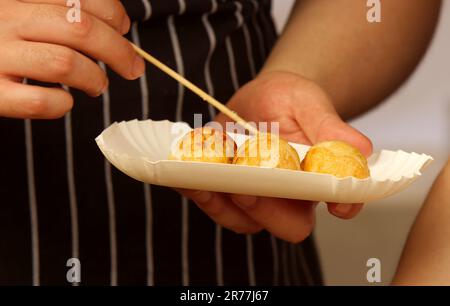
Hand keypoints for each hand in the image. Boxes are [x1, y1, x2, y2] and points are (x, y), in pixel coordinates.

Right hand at [0, 0, 144, 118]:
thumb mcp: (19, 11)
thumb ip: (55, 11)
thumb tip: (115, 26)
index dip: (113, 12)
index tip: (123, 28)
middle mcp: (5, 19)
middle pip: (81, 30)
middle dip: (119, 51)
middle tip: (133, 68)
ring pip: (65, 63)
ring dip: (94, 78)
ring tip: (98, 85)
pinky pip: (39, 101)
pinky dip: (63, 104)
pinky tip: (64, 100)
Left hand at [179, 71, 372, 242]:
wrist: (262, 98)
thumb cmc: (292, 100)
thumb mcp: (309, 103)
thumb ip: (329, 127)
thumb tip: (362, 149)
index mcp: (319, 178)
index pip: (340, 201)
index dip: (343, 205)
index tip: (336, 204)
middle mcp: (290, 197)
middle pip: (287, 223)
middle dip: (267, 208)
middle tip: (246, 187)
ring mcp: (258, 199)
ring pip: (244, 220)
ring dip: (223, 204)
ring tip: (204, 181)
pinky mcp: (229, 193)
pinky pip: (216, 205)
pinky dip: (199, 193)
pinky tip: (186, 177)